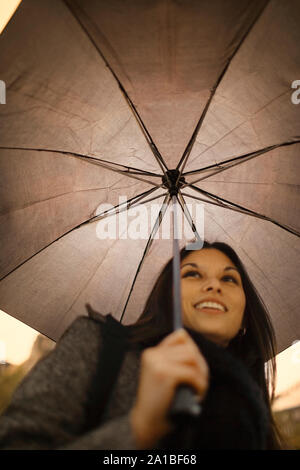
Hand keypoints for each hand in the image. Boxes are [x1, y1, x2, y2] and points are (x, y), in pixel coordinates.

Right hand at [130, 328, 209, 448]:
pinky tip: (197, 394)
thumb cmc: (160, 401)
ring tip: (199, 387)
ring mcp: (158, 363)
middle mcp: (153, 354)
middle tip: (201, 381)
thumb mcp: (164, 375)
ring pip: (192, 358)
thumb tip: (194, 349)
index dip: (192, 349)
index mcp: (152, 352)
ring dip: (201, 374)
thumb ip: (175, 360)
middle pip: (189, 348)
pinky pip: (193, 374)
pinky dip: (200, 385)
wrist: (146, 422)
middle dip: (200, 365)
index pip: (180, 336)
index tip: (195, 366)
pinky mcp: (165, 374)